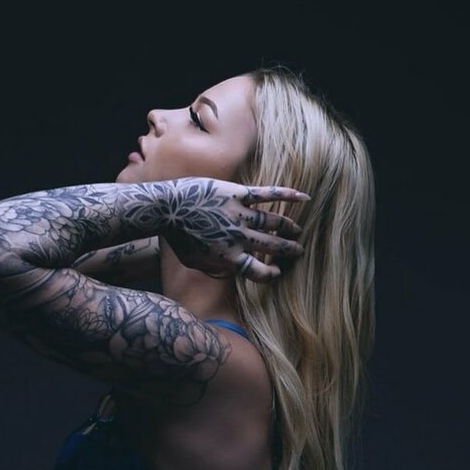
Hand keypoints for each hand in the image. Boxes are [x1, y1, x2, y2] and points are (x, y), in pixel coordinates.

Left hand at [158, 176, 309, 282]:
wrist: (166, 209)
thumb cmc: (176, 238)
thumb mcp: (195, 262)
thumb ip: (214, 268)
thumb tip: (227, 271)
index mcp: (229, 258)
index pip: (258, 271)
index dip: (270, 274)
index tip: (277, 271)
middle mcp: (238, 239)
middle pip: (270, 247)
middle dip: (287, 250)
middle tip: (298, 251)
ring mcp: (239, 216)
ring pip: (272, 222)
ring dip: (287, 227)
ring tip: (297, 231)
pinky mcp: (237, 195)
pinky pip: (266, 195)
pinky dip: (286, 195)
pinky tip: (302, 197)